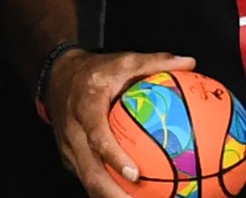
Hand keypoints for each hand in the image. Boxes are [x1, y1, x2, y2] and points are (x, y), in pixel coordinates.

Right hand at [48, 48, 196, 197]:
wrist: (56, 76)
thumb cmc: (94, 71)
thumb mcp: (122, 60)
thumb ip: (155, 62)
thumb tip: (189, 62)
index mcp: (85, 108)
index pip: (96, 136)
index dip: (114, 157)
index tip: (135, 174)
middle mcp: (73, 132)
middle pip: (89, 172)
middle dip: (112, 196)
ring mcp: (68, 149)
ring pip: (88, 182)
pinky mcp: (69, 158)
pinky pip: (88, 179)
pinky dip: (107, 193)